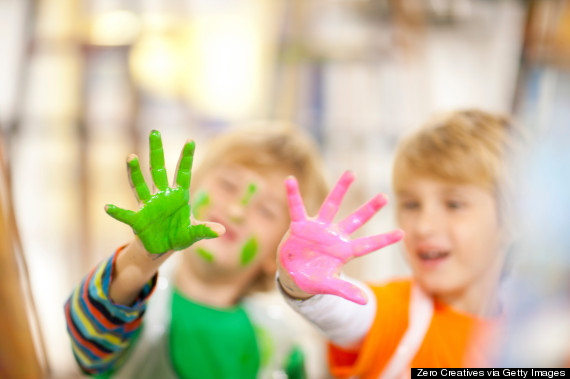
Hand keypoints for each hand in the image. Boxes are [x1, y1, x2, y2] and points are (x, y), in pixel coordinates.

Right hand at [105, 130, 223, 254]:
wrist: (162, 248)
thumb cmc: (179, 236)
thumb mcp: (194, 233)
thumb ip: (205, 229)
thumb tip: (221, 231)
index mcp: (178, 195)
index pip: (183, 172)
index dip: (187, 158)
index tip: (191, 140)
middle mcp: (161, 195)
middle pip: (158, 170)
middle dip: (156, 152)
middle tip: (154, 132)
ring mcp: (148, 205)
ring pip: (139, 185)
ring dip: (135, 172)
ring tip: (131, 157)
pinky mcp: (137, 220)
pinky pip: (126, 215)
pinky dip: (117, 212)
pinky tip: (107, 207)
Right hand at [278, 171, 403, 303]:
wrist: (292, 274)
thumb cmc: (313, 279)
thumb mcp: (329, 286)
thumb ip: (345, 291)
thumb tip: (366, 302)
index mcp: (343, 251)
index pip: (367, 245)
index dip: (383, 240)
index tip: (402, 234)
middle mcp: (334, 236)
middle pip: (355, 220)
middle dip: (369, 210)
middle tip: (385, 197)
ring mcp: (318, 228)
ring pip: (331, 205)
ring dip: (341, 190)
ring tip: (351, 173)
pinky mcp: (300, 226)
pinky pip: (296, 207)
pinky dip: (293, 195)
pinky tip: (290, 180)